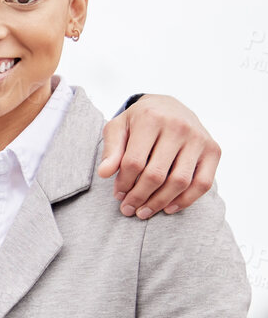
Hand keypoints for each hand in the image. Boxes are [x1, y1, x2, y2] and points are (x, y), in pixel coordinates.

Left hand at [97, 94, 218, 217]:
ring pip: (180, 181)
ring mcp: (199, 139)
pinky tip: (168, 208)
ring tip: (144, 212)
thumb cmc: (139, 121)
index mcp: (151, 119)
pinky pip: (203, 183)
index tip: (118, 195)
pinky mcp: (213, 150)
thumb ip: (111, 150)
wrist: (169, 106)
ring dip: (160, 202)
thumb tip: (104, 173)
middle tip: (128, 210)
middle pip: (156, 174)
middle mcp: (179, 127)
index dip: (124, 183)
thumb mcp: (118, 128)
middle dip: (139, 197)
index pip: (134, 162)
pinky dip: (186, 200)